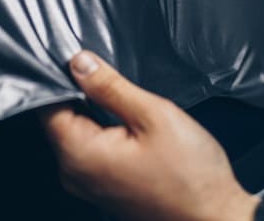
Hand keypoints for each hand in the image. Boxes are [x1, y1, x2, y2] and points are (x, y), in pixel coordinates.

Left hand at [39, 51, 259, 220]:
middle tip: (112, 78)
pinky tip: (129, 125)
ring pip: (76, 132)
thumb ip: (111, 87)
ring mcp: (87, 183)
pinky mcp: (103, 186)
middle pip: (59, 118)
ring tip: (126, 103)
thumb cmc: (190, 175)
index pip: (47, 105)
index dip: (62, 76)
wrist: (215, 217)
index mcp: (79, 154)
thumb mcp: (154, 115)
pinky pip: (91, 149)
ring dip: (94, 112)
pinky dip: (104, 131)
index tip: (81, 58)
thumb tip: (80, 63)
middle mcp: (74, 173)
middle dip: (80, 94)